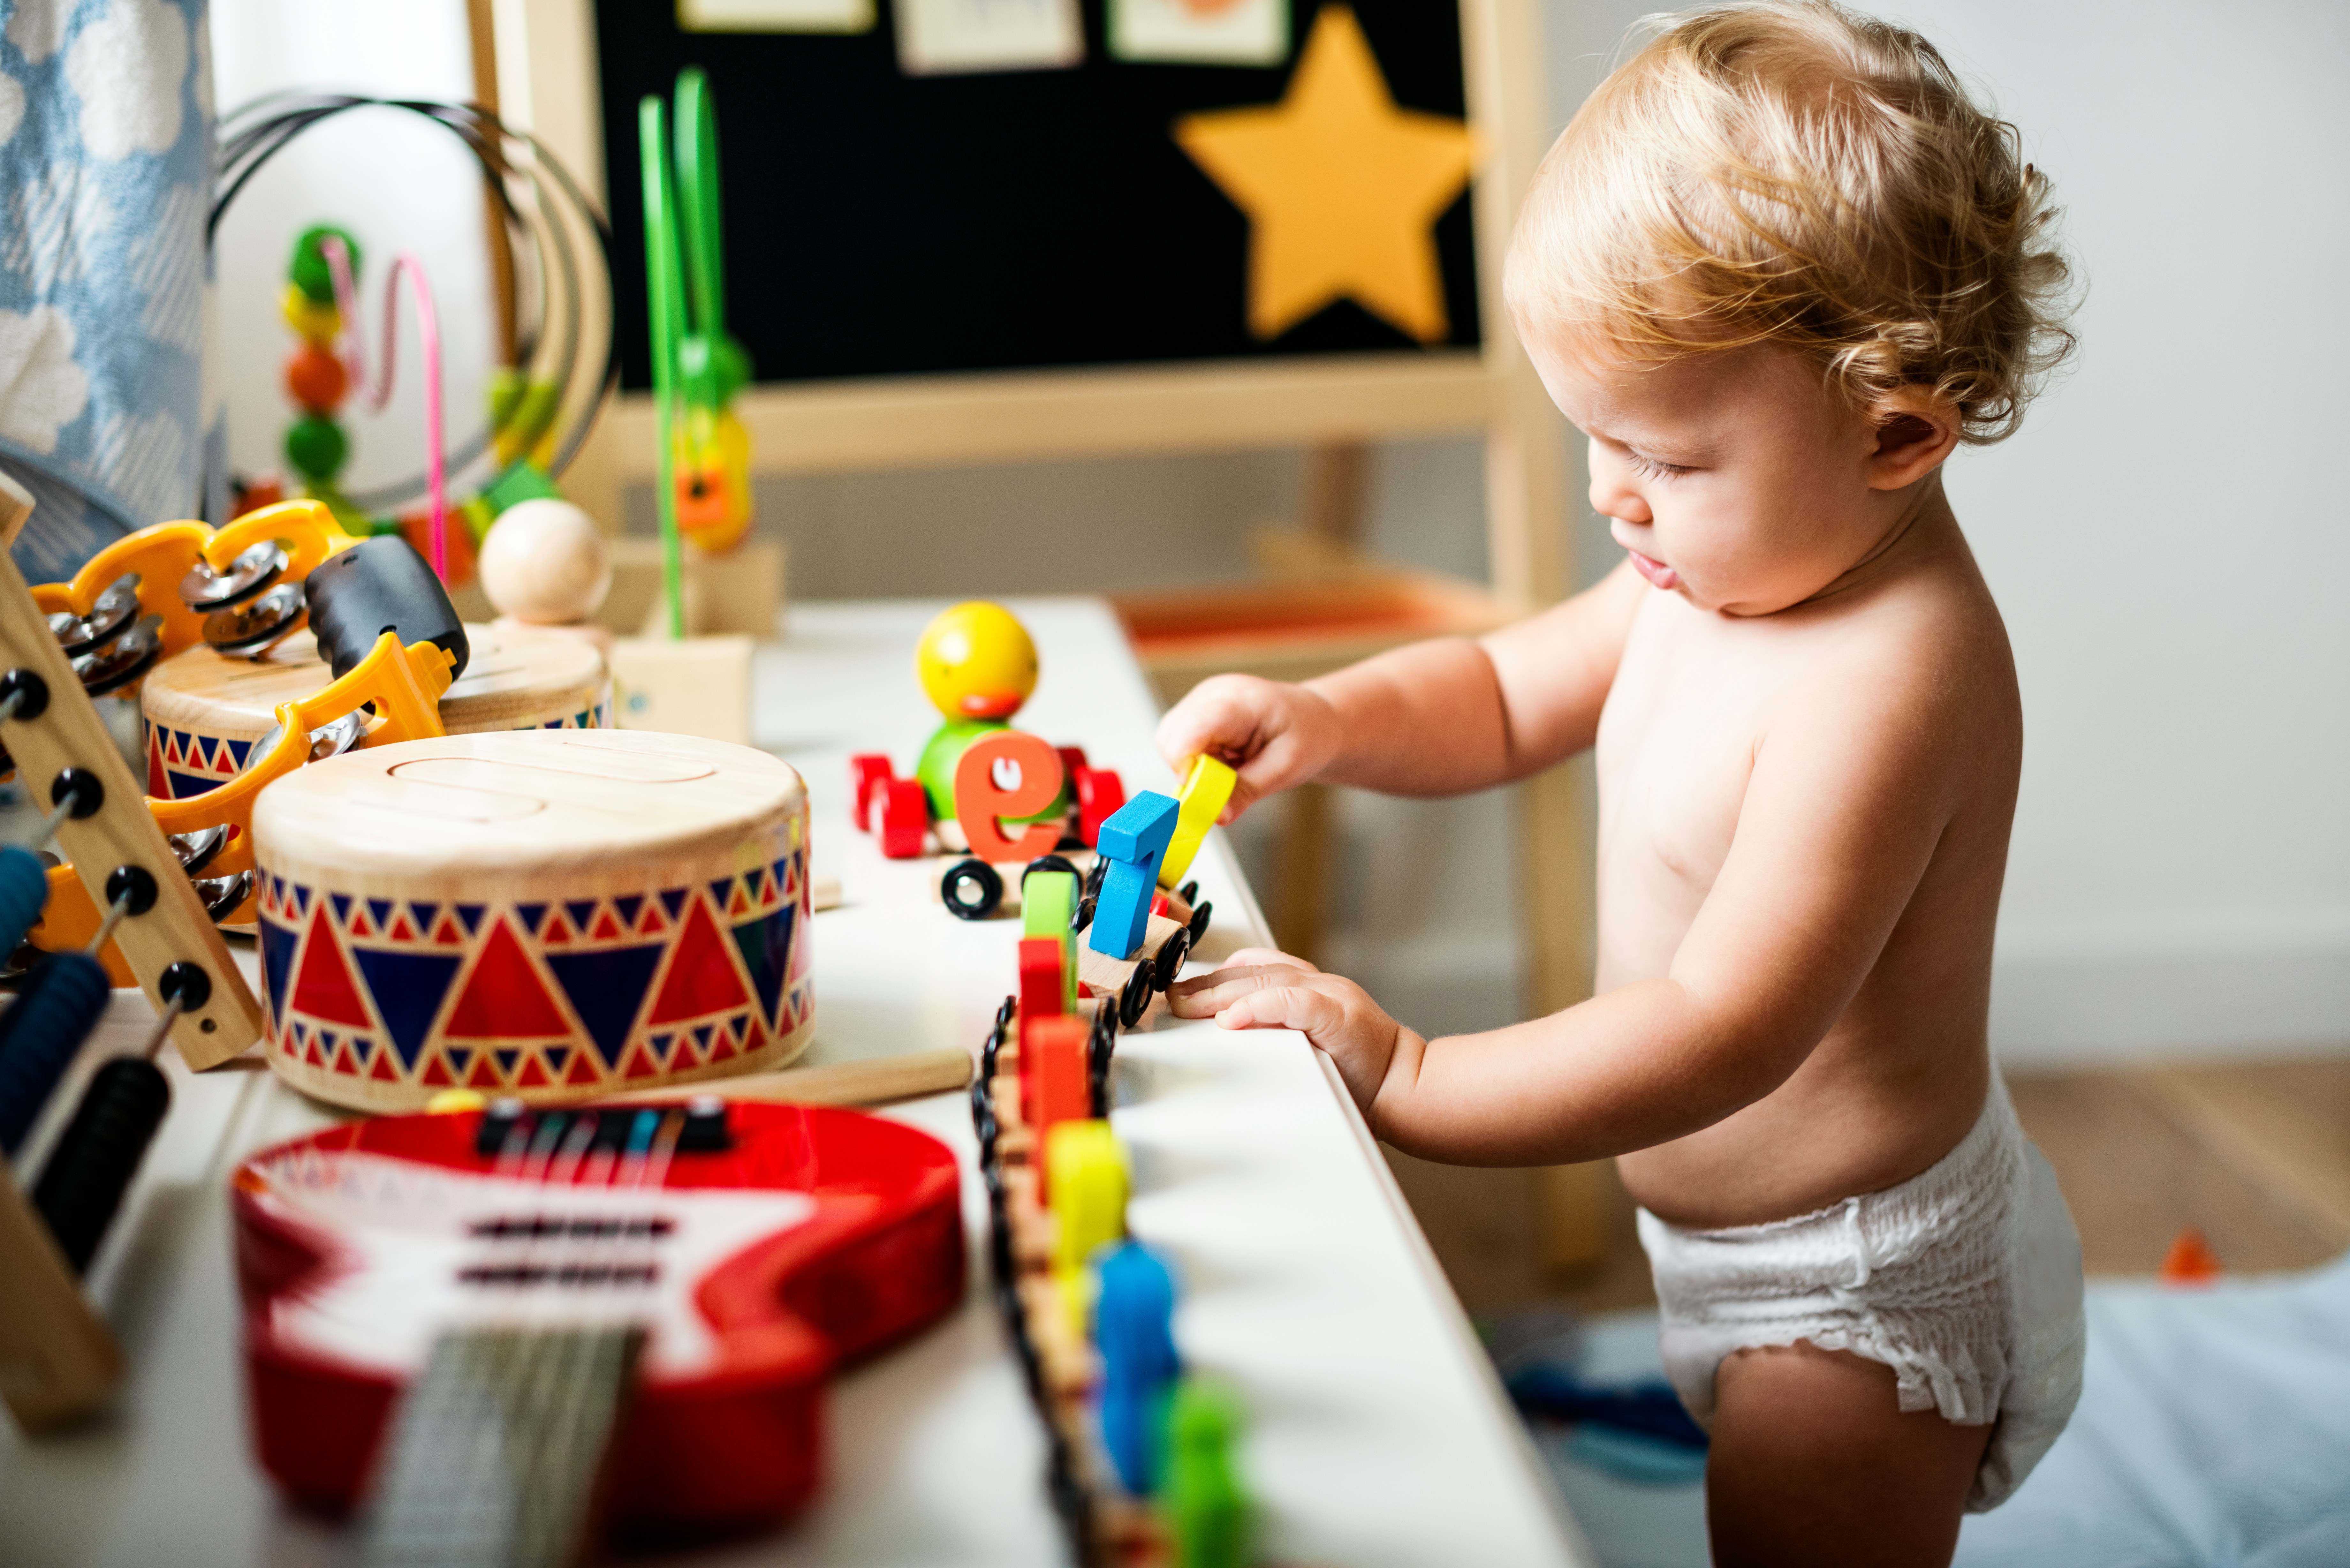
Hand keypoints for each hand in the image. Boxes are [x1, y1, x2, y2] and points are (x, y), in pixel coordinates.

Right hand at [1156, 675, 1339, 822]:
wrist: (1314, 720)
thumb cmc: (1306, 736)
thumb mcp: (1285, 770)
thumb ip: (1247, 792)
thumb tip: (1216, 816)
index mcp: (1239, 702)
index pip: (1191, 730)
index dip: (1187, 767)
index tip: (1204, 794)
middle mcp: (1212, 693)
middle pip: (1171, 738)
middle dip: (1190, 772)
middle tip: (1227, 782)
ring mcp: (1201, 699)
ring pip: (1169, 742)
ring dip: (1193, 767)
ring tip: (1231, 766)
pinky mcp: (1196, 711)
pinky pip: (1177, 743)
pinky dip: (1195, 761)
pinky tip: (1224, 759)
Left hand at [1167, 948, 1421, 1119]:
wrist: (1408, 1088)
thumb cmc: (1361, 1073)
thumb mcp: (1312, 1044)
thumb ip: (1280, 1029)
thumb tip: (1229, 1032)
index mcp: (1313, 988)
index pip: (1256, 967)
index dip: (1215, 976)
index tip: (1182, 989)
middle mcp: (1320, 984)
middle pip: (1252, 973)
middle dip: (1205, 986)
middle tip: (1171, 999)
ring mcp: (1331, 996)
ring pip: (1267, 982)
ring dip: (1219, 994)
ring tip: (1185, 1005)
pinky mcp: (1340, 1016)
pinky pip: (1294, 1002)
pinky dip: (1260, 1007)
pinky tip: (1231, 1018)